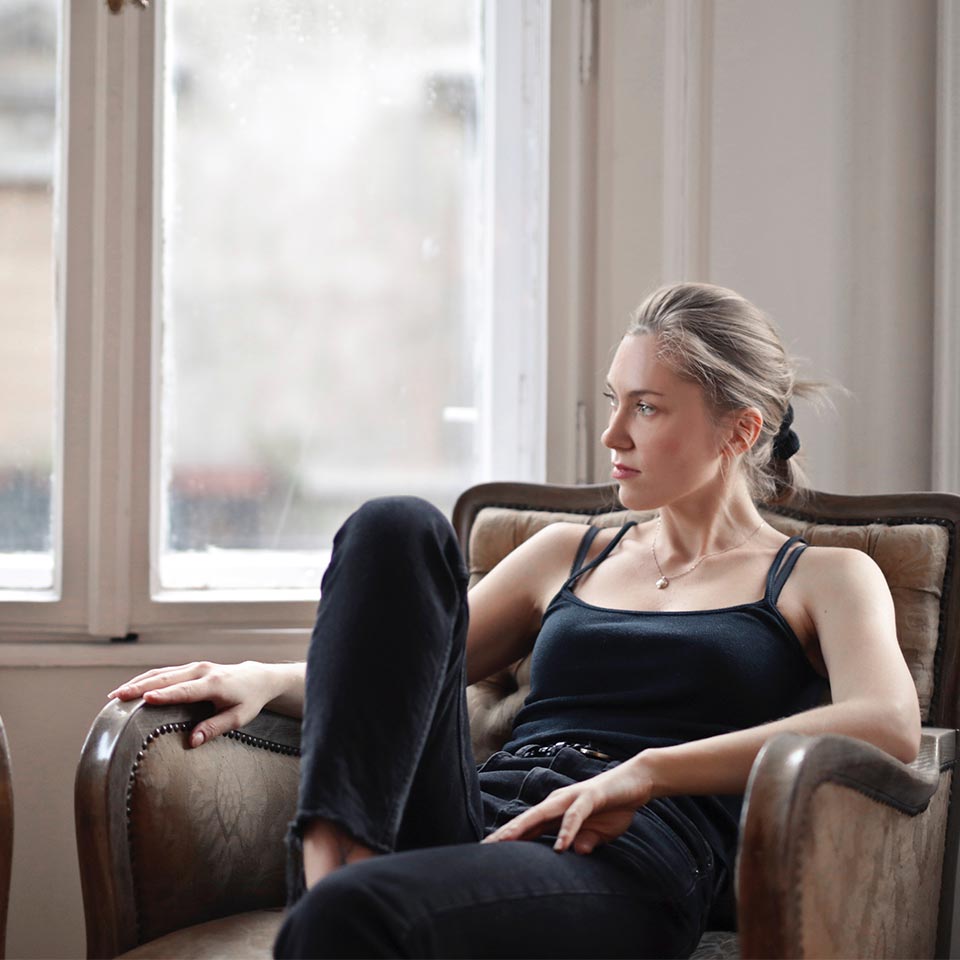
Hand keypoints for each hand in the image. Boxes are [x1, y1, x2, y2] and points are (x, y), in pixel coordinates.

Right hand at [107, 660, 281, 746]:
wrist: (257, 678)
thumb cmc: (249, 700)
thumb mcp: (239, 717)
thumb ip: (215, 728)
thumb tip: (192, 741)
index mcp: (214, 684)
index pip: (185, 690)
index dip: (165, 695)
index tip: (145, 699)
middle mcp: (202, 671)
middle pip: (167, 677)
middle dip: (141, 686)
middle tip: (118, 697)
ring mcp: (195, 667)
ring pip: (162, 672)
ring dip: (138, 682)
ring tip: (116, 695)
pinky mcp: (190, 668)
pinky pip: (165, 672)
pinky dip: (146, 679)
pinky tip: (131, 688)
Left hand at [480, 756, 654, 853]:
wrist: (636, 781)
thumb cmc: (613, 807)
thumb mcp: (598, 834)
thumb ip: (584, 842)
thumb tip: (574, 852)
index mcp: (556, 812)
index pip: (526, 829)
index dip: (507, 839)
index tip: (486, 853)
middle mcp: (558, 803)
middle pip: (526, 820)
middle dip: (504, 833)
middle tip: (483, 847)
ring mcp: (572, 798)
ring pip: (542, 814)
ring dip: (523, 828)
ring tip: (506, 843)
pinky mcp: (590, 797)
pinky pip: (575, 816)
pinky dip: (567, 831)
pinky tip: (561, 847)